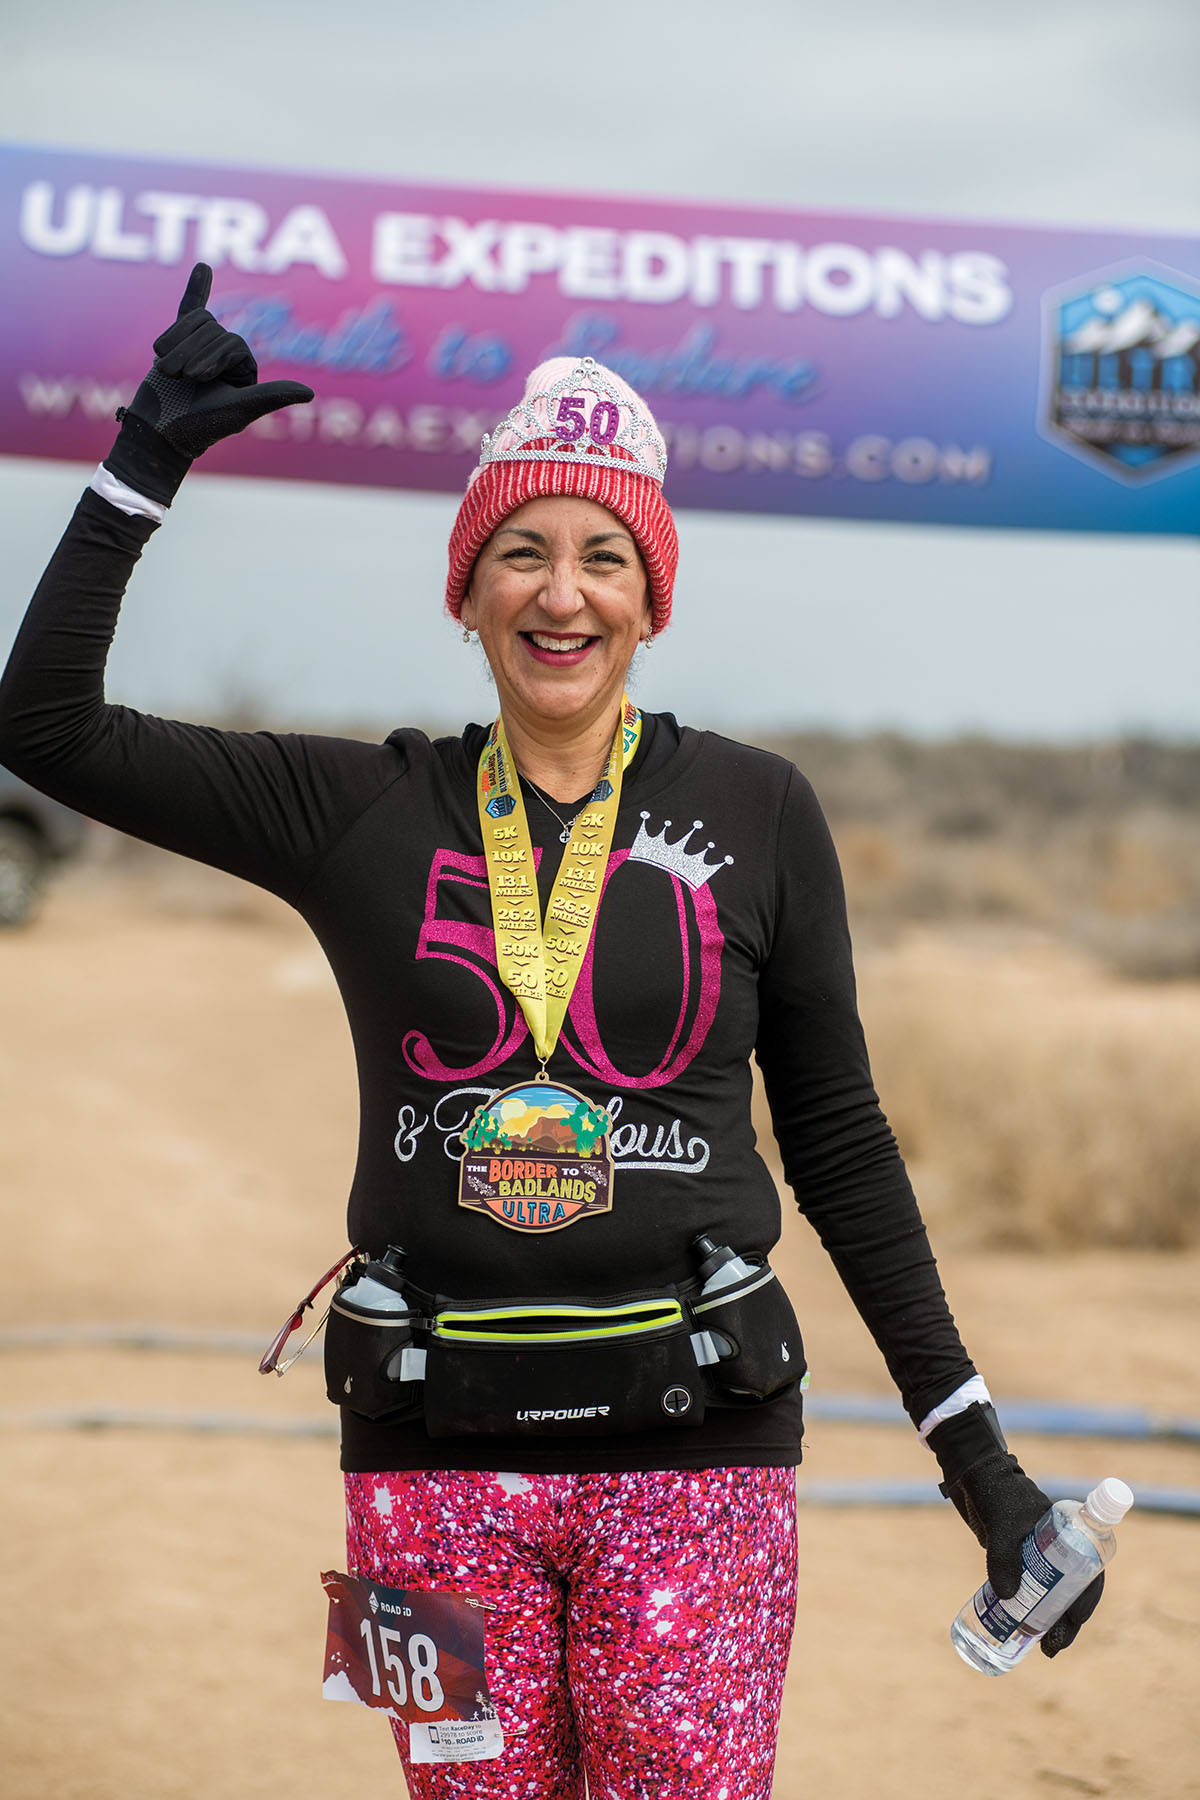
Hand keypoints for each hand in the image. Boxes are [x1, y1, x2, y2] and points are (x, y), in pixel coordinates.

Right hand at [104, 264, 314, 503]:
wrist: (160, 431)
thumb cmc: (200, 425)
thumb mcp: (239, 410)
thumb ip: (272, 396)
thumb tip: (309, 393)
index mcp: (246, 369)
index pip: (230, 341)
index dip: (210, 357)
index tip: (195, 380)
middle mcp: (227, 356)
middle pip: (210, 330)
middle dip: (190, 354)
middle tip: (178, 379)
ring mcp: (202, 347)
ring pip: (192, 324)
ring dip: (174, 346)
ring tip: (167, 372)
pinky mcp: (179, 343)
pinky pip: (190, 310)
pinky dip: (196, 288)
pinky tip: (203, 268)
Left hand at [929, 1402, 1103, 1657]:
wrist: (969, 1473)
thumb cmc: (994, 1491)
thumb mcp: (1001, 1523)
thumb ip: (1003, 1557)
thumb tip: (1008, 1600)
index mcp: (1067, 1532)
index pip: (1088, 1570)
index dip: (1087, 1599)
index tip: (1074, 1620)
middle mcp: (1058, 1546)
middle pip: (1072, 1590)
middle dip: (1067, 1621)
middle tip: (1053, 1647)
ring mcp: (1038, 1555)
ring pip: (1052, 1594)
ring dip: (1050, 1621)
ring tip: (1043, 1648)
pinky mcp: (1016, 1559)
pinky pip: (1029, 1590)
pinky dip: (1029, 1610)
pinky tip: (1022, 1630)